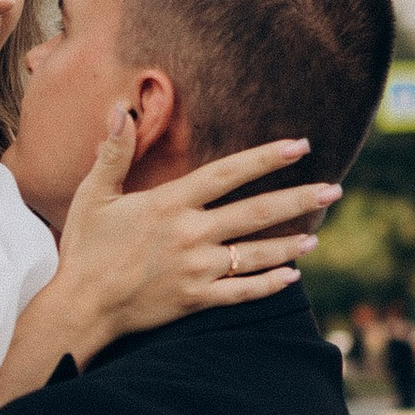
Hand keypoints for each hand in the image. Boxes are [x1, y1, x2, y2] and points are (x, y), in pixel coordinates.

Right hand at [51, 109, 340, 350]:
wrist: (81, 306)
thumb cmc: (85, 249)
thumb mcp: (93, 196)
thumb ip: (113, 153)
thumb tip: (121, 108)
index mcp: (169, 204)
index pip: (227, 174)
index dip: (265, 158)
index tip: (299, 146)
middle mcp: (190, 234)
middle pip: (256, 213)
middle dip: (298, 199)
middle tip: (334, 189)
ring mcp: (196, 270)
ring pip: (256, 254)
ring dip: (291, 244)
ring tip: (317, 236)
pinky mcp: (196, 300)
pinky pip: (242, 292)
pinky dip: (269, 285)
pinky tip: (292, 277)